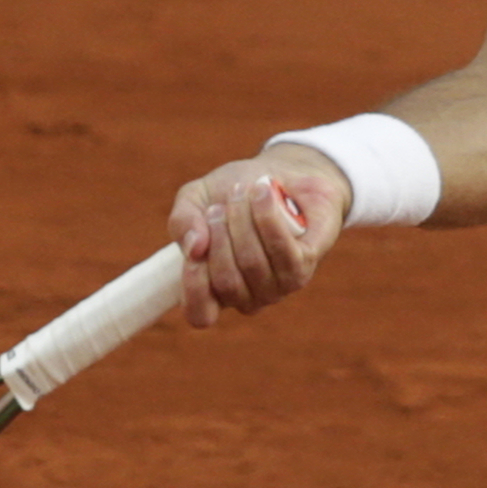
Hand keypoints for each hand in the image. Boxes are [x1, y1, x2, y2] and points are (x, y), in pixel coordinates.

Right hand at [168, 146, 351, 324]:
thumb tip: (194, 248)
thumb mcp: (196, 199)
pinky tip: (263, 193)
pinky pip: (282, 250)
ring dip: (243, 221)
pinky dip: (267, 218)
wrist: (284, 172)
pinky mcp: (304, 266)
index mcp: (216, 289)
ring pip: (253, 264)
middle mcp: (247, 296)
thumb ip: (182, 222)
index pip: (200, 315)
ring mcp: (278, 286)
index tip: (194, 251)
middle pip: (226, 282)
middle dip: (219, 236)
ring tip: (242, 190)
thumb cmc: (234, 191)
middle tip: (219, 206)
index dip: (193, 288)